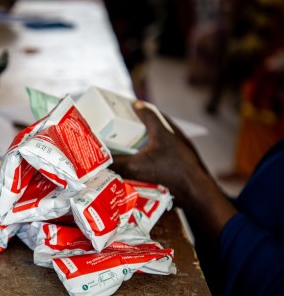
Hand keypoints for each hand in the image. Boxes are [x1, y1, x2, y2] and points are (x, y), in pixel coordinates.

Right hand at [110, 101, 236, 237]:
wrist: (196, 190)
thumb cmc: (169, 172)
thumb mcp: (137, 167)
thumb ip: (116, 164)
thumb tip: (98, 164)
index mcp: (162, 129)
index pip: (147, 112)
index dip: (137, 109)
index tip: (130, 106)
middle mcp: (174, 134)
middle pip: (156, 124)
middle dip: (141, 125)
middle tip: (128, 128)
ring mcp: (182, 146)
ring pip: (163, 138)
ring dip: (150, 140)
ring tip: (136, 146)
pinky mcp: (186, 159)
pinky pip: (168, 151)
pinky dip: (157, 153)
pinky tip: (149, 163)